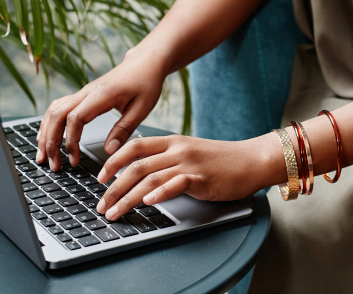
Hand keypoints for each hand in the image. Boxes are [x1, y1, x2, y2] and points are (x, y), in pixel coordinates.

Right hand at [36, 49, 167, 170]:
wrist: (144, 62)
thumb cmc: (145, 82)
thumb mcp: (142, 108)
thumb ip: (124, 129)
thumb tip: (109, 151)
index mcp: (101, 95)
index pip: (75, 118)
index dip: (71, 141)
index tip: (74, 160)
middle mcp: (87, 92)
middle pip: (57, 115)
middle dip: (51, 141)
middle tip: (53, 165)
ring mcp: (82, 92)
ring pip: (54, 110)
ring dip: (45, 133)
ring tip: (43, 156)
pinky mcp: (83, 96)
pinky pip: (59, 108)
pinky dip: (50, 124)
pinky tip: (47, 138)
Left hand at [94, 134, 276, 220]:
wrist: (251, 160)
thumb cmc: (221, 159)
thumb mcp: (189, 151)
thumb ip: (166, 159)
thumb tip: (140, 174)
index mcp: (172, 141)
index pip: (134, 147)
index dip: (113, 161)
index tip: (100, 178)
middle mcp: (177, 150)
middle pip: (136, 166)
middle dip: (113, 187)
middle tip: (101, 204)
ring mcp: (189, 164)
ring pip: (150, 179)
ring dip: (127, 198)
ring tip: (115, 212)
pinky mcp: (202, 179)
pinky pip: (176, 185)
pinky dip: (160, 194)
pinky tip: (148, 203)